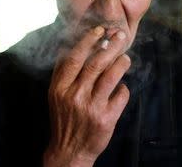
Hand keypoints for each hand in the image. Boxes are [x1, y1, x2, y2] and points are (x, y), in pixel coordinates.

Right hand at [43, 26, 130, 166]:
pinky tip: (121, 87)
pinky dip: (123, 88)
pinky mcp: (106, 119)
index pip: (75, 58)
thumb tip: (77, 46)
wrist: (69, 151)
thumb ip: (64, 73)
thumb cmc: (64, 118)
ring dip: (121, 63)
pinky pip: (121, 95)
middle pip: (96, 63)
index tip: (100, 30)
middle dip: (111, 46)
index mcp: (60, 88)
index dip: (88, 41)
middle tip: (120, 36)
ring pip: (111, 76)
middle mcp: (74, 95)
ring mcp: (91, 107)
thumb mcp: (56, 95)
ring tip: (126, 58)